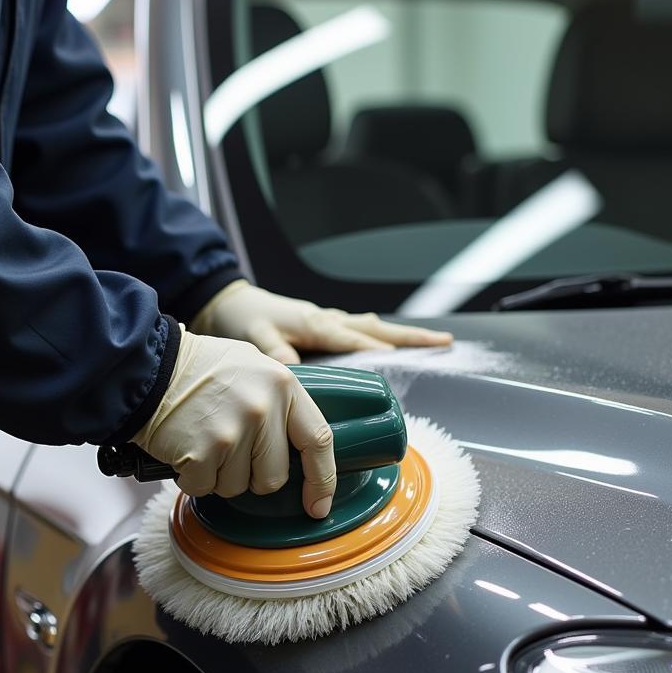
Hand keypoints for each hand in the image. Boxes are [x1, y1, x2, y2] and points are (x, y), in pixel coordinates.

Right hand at [131, 330, 336, 517]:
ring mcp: (231, 433)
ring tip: (205, 441)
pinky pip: (205, 488)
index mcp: (283, 385)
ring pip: (237, 487)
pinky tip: (187, 449)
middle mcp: (262, 409)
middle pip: (273, 477)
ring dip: (219, 475)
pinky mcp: (201, 454)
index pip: (318, 440)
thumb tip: (304, 447)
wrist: (150, 366)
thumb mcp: (255, 367)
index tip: (318, 505)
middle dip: (253, 475)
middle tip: (231, 448)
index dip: (321, 480)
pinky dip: (193, 477)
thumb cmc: (202, 368)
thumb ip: (282, 401)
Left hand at [191, 280, 451, 363]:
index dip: (377, 351)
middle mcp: (327, 320)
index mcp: (315, 323)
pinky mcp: (321, 327)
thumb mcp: (254, 337)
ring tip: (433, 343)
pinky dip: (379, 337)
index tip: (402, 360)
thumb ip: (276, 352)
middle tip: (444, 342)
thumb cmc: (241, 318)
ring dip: (401, 335)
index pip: (354, 340)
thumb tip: (297, 370)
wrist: (227, 302)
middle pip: (377, 328)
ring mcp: (326, 322)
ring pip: (372, 327)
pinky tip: (389, 345)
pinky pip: (359, 331)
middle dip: (411, 336)